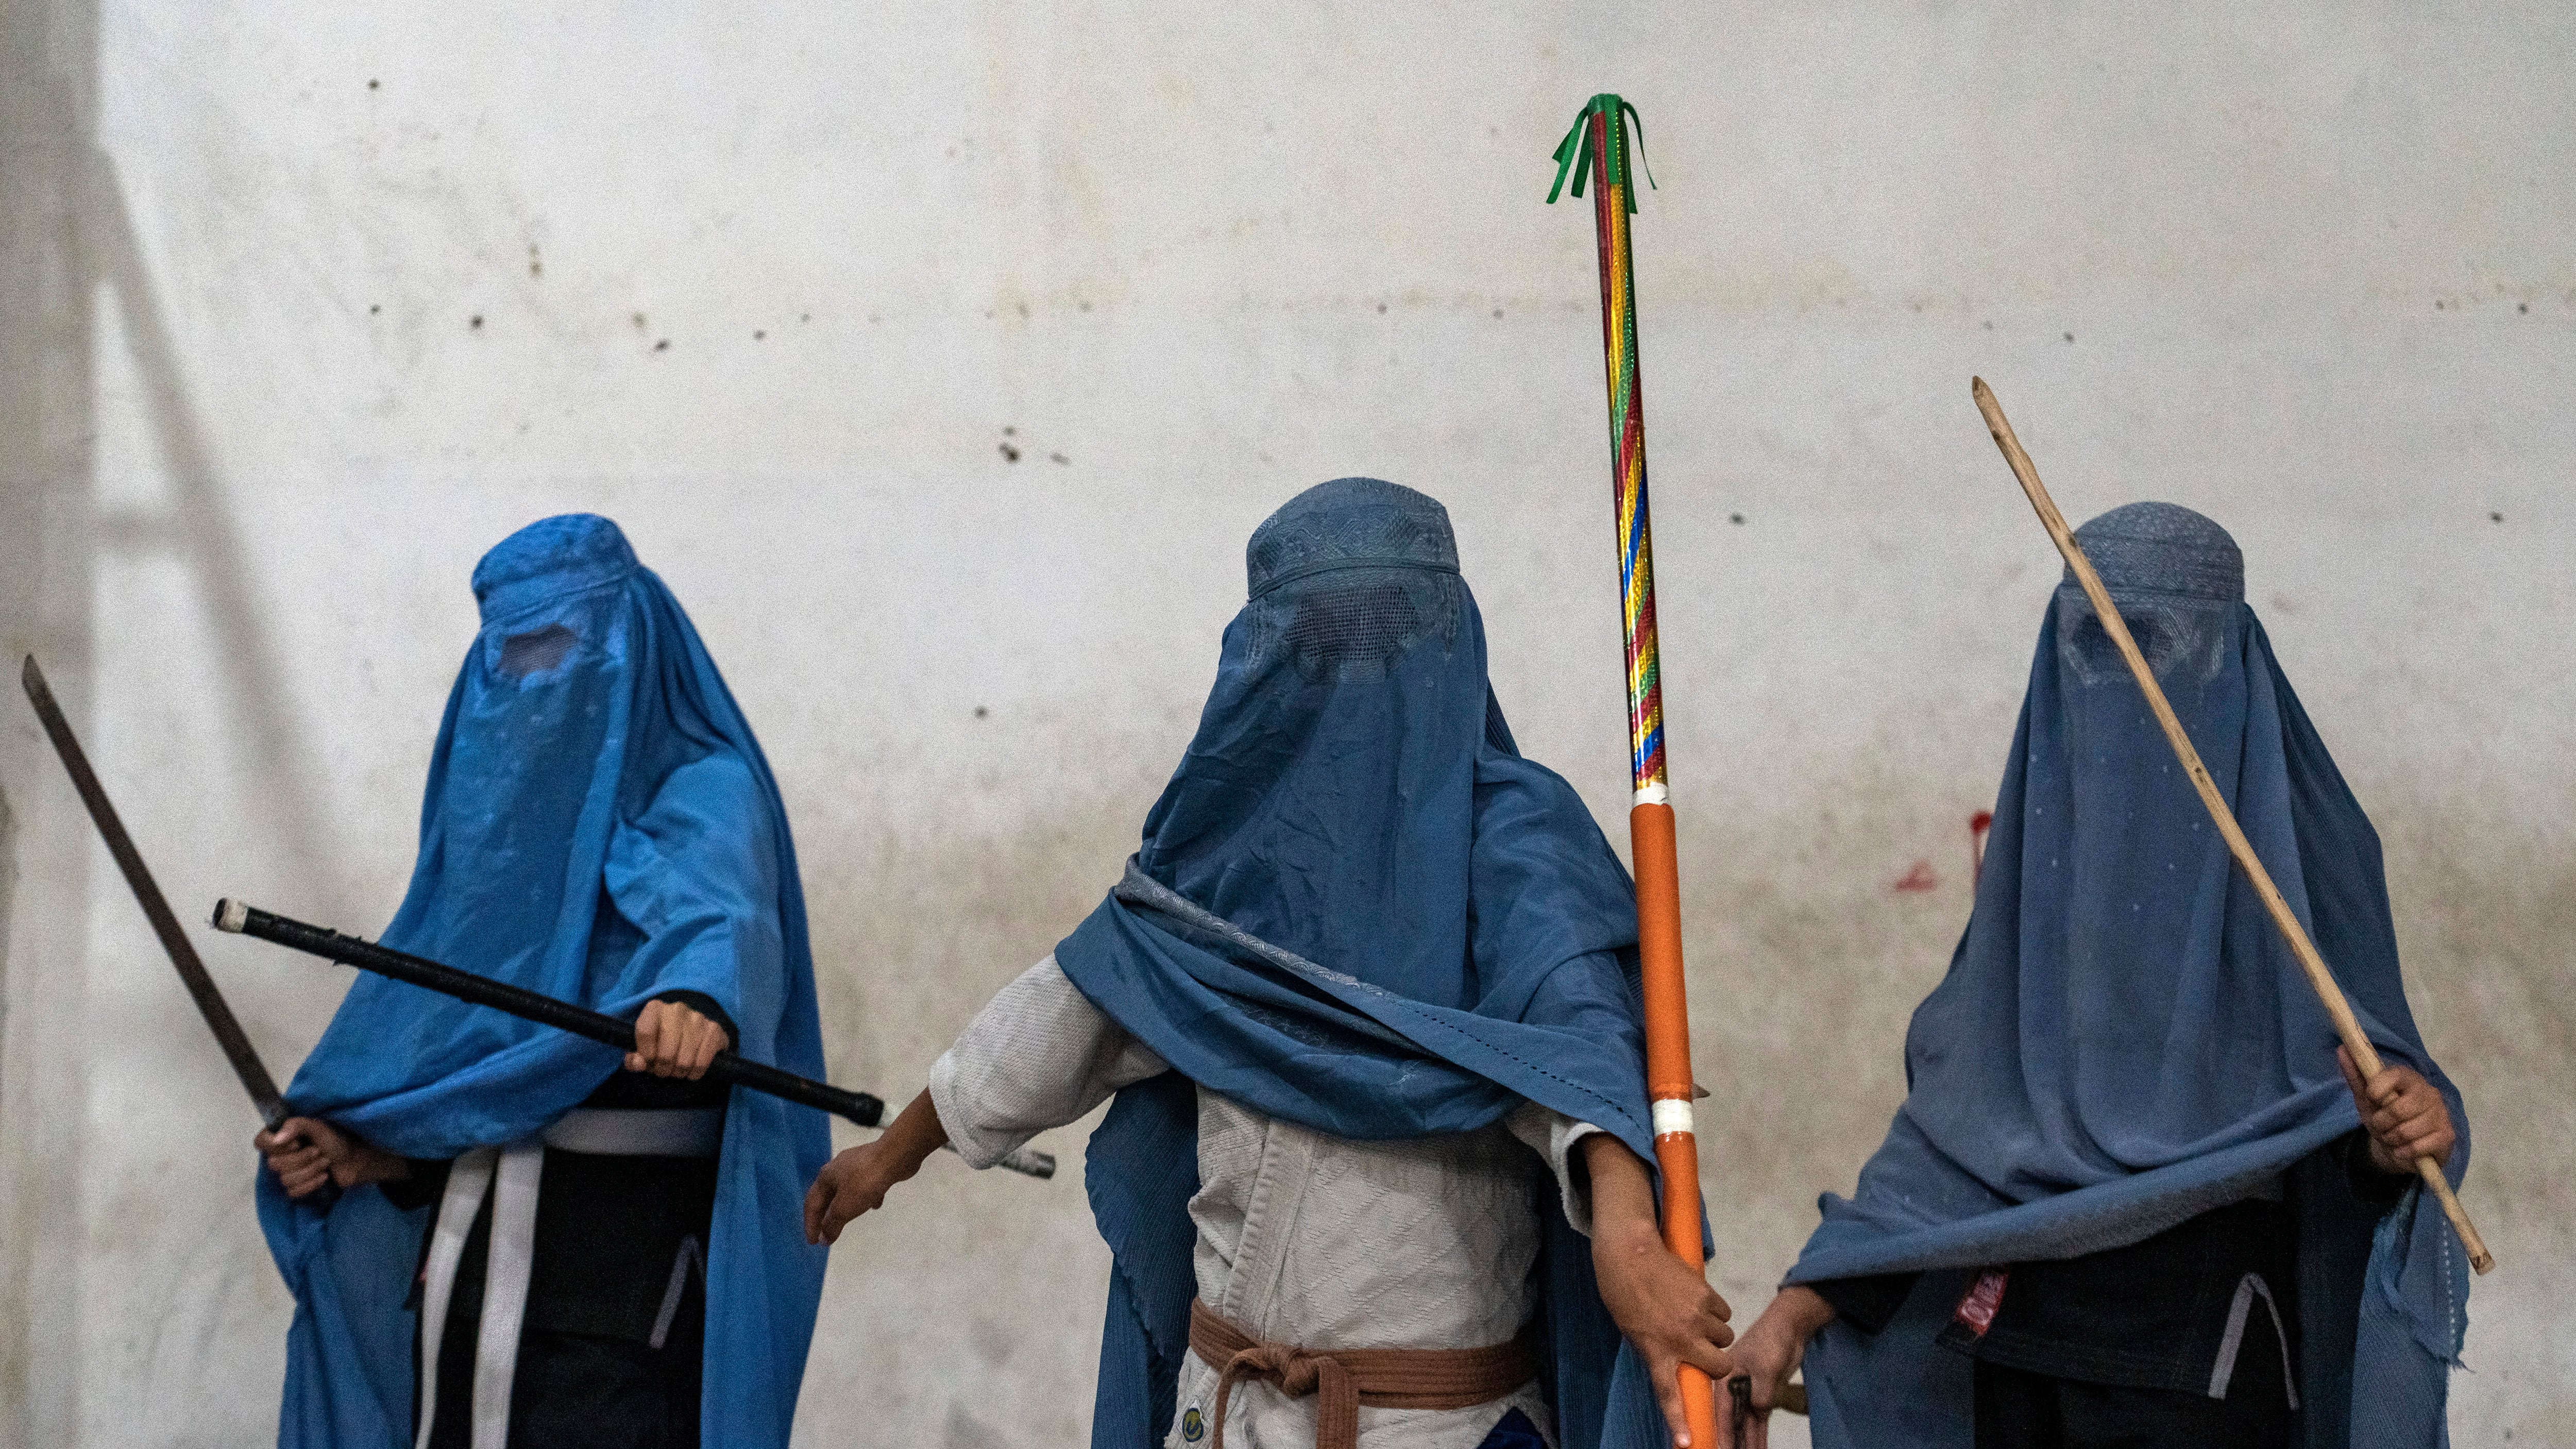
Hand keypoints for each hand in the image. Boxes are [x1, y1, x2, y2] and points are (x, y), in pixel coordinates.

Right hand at [254, 1116, 408, 1198]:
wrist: (354, 1160)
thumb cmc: (336, 1140)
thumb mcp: (319, 1127)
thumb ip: (297, 1125)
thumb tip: (276, 1139)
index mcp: (282, 1138)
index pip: (260, 1142)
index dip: (275, 1146)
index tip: (296, 1143)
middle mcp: (281, 1155)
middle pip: (274, 1164)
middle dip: (301, 1159)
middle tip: (319, 1151)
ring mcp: (288, 1173)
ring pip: (285, 1179)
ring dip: (310, 1171)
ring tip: (326, 1162)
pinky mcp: (297, 1188)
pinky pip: (293, 1192)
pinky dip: (311, 1184)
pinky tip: (324, 1177)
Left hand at [627, 997, 726, 1078]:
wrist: (688, 1029)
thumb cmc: (660, 1041)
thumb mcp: (642, 1047)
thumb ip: (633, 1059)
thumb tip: (639, 1064)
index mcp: (654, 1008)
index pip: (645, 1032)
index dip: (645, 1054)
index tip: (648, 1062)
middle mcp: (677, 1009)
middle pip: (666, 1053)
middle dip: (663, 1069)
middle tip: (663, 1070)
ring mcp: (698, 1018)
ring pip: (685, 1061)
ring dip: (679, 1072)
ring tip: (676, 1070)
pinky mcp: (714, 1029)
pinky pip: (703, 1062)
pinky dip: (695, 1072)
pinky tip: (691, 1070)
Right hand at [803, 1089, 949, 1245]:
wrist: (894, 1157)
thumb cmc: (864, 1182)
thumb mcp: (844, 1208)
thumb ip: (832, 1224)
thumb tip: (823, 1239)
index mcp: (825, 1176)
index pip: (811, 1203)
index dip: (810, 1224)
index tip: (813, 1243)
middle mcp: (838, 1168)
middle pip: (827, 1196)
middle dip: (826, 1216)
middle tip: (825, 1233)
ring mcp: (857, 1165)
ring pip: (846, 1190)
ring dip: (844, 1206)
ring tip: (846, 1221)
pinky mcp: (874, 1165)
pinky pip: (865, 1185)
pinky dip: (865, 1197)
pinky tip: (875, 1206)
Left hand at [1579, 1135, 1733, 1447]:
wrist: (1628, 1250)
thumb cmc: (1622, 1290)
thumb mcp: (1633, 1330)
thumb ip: (1657, 1350)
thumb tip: (1677, 1365)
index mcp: (1655, 1350)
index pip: (1669, 1394)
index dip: (1679, 1421)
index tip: (1687, 1442)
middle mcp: (1680, 1338)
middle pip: (1719, 1367)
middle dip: (1717, 1361)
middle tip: (1705, 1350)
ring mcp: (1696, 1317)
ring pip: (1725, 1337)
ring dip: (1715, 1332)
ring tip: (1692, 1315)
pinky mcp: (1707, 1296)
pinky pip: (1724, 1313)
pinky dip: (1714, 1310)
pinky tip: (1694, 1298)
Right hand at [1717, 1288, 1832, 1448]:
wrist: (1790, 1327)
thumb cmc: (1770, 1341)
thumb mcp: (1764, 1369)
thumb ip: (1760, 1394)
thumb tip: (1758, 1412)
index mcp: (1725, 1379)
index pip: (1721, 1413)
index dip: (1722, 1434)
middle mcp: (1733, 1388)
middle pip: (1731, 1421)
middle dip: (1734, 1441)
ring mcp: (1748, 1393)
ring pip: (1745, 1423)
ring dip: (1747, 1441)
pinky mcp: (1763, 1395)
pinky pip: (1759, 1420)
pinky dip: (1759, 1434)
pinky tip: (1758, 1447)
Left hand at [2337, 1046, 2454, 1173]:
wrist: (2401, 1147)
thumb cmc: (2383, 1118)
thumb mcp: (2366, 1099)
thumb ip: (2356, 1075)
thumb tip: (2342, 1049)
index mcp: (2410, 1078)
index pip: (2395, 1075)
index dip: (2377, 1089)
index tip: (2371, 1098)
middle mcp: (2430, 1093)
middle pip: (2398, 1110)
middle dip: (2381, 1122)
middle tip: (2381, 1125)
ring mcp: (2442, 1114)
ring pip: (2405, 1131)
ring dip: (2390, 1139)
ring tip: (2392, 1137)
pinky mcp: (2447, 1136)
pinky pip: (2416, 1147)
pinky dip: (2402, 1152)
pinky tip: (2404, 1149)